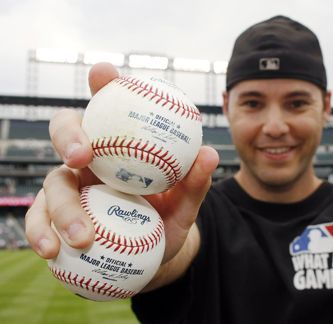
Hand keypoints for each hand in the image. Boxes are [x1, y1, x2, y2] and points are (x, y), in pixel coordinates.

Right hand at [25, 63, 218, 263]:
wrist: (151, 255)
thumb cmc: (167, 219)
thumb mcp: (185, 204)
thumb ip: (195, 182)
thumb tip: (209, 154)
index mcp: (118, 145)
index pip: (109, 107)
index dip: (103, 85)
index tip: (104, 73)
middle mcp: (89, 159)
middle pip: (66, 131)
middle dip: (68, 134)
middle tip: (82, 154)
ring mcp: (69, 187)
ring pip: (53, 183)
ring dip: (62, 206)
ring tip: (82, 234)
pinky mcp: (53, 216)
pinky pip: (39, 219)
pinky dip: (41, 233)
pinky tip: (52, 249)